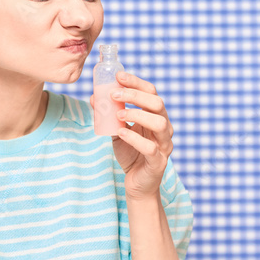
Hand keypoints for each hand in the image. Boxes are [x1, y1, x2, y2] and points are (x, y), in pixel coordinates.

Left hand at [90, 71, 173, 199]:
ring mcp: (164, 145)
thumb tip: (95, 96)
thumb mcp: (118, 130)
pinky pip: (150, 148)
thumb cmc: (131, 153)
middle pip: (157, 103)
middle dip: (135, 95)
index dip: (136, 82)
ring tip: (118, 113)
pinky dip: (134, 138)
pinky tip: (121, 132)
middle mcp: (164, 128)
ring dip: (137, 114)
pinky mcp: (158, 162)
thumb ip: (109, 115)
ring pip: (160, 123)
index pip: (152, 92)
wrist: (137, 184)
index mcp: (156, 116)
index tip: (118, 75)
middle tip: (114, 94)